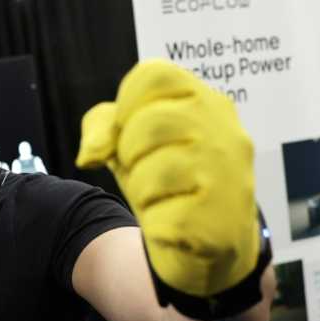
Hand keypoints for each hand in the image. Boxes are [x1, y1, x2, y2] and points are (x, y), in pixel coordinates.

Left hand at [77, 59, 260, 310]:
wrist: (208, 246)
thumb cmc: (167, 181)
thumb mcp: (131, 143)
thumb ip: (103, 126)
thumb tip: (90, 153)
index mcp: (207, 103)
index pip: (154, 75)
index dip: (127, 104)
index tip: (129, 129)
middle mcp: (226, 134)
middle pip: (149, 123)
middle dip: (131, 151)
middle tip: (144, 169)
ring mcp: (229, 180)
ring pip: (153, 174)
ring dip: (143, 192)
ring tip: (162, 198)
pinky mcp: (221, 224)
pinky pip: (163, 220)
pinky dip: (157, 226)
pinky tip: (174, 224)